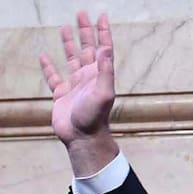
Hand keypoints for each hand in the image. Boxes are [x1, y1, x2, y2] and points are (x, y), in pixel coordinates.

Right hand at [39, 11, 118, 173]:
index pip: (102, 49)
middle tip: (82, 14)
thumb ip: (105, 72)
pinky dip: (48, 67)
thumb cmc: (95, 118)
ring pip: (71, 59)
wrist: (82, 138)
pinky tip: (44, 56)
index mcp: (99, 75)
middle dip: (85, 31)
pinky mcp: (61, 95)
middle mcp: (88, 78)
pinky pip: (53, 77)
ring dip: (69, 43)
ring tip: (66, 28)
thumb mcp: (104, 93)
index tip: (102, 17)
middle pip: (86, 49)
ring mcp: (74, 85)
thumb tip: (105, 49)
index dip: (102, 33)